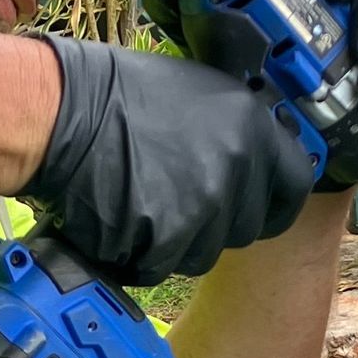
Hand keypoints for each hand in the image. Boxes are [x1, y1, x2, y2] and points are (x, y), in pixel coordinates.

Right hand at [19, 35, 315, 284]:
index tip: (259, 204)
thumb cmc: (116, 95)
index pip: (296, 185)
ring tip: (142, 200)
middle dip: (216, 222)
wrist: (61, 116)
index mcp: (252, 126)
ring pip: (205, 252)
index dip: (275, 200)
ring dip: (178, 240)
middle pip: (248, 226)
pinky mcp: (168, 239)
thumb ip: (237, 127)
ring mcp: (204, 206)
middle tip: (175, 195)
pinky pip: (164, 266)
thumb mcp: (197, 92)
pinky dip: (141, 254)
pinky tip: (121, 218)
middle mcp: (237, 167)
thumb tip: (258, 152)